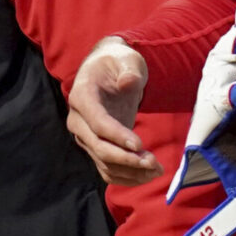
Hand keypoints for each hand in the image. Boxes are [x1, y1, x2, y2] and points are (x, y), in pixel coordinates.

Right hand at [65, 38, 163, 185]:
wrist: (107, 71)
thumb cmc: (117, 62)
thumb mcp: (126, 59)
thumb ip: (129, 70)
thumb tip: (128, 82)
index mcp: (82, 95)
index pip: (97, 122)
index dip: (117, 135)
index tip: (140, 144)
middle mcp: (78, 120)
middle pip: (99, 147)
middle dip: (127, 159)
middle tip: (153, 162)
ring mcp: (85, 136)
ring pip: (104, 163)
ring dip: (130, 171)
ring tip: (156, 169)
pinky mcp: (96, 146)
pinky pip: (108, 168)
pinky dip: (127, 176)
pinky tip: (147, 175)